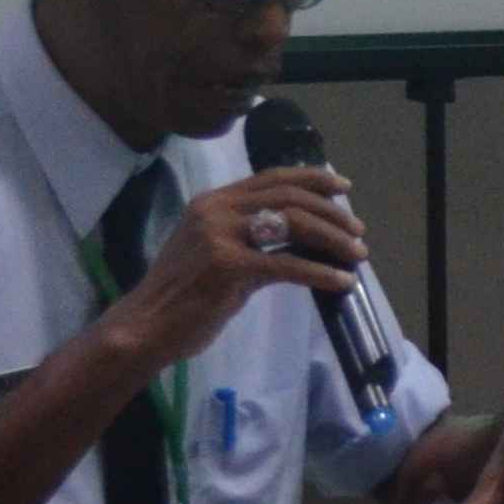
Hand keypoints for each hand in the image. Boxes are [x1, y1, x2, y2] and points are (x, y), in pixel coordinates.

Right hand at [107, 167, 364, 366]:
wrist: (145, 326)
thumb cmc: (181, 296)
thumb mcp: (216, 252)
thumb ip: (252, 238)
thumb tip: (303, 238)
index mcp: (212, 202)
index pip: (271, 177)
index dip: (312, 178)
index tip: (342, 187)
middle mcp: (216, 210)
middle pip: (289, 197)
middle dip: (331, 212)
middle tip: (357, 231)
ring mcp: (220, 235)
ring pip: (294, 223)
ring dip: (333, 239)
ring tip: (356, 255)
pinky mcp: (228, 266)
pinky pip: (288, 264)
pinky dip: (321, 272)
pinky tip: (340, 281)